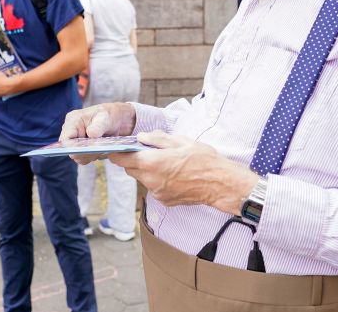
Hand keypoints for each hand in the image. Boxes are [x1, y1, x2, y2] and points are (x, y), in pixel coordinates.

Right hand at [59, 102, 135, 163]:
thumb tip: (91, 135)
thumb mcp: (106, 117)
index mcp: (73, 121)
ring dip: (92, 155)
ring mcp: (77, 142)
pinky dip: (95, 156)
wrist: (117, 121)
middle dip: (86, 152)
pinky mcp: (83, 149)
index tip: (87, 150)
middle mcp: (72, 133)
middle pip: (71, 151)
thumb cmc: (109, 115)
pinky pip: (86, 159)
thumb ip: (98, 126)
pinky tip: (103, 150)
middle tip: (100, 149)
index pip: (65, 139)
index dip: (72, 148)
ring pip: (79, 157)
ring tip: (103, 147)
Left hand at [108, 131, 258, 213]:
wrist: (221, 184)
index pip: (122, 158)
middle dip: (133, 160)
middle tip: (144, 151)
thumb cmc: (204, 160)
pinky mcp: (164, 200)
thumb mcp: (181, 141)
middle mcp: (151, 180)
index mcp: (152, 162)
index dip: (116, 152)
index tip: (116, 148)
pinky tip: (172, 174)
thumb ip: (157, 139)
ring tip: (164, 162)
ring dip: (146, 170)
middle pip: (130, 169)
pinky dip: (156, 180)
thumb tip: (141, 137)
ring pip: (142, 179)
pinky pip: (153, 188)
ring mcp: (157, 192)